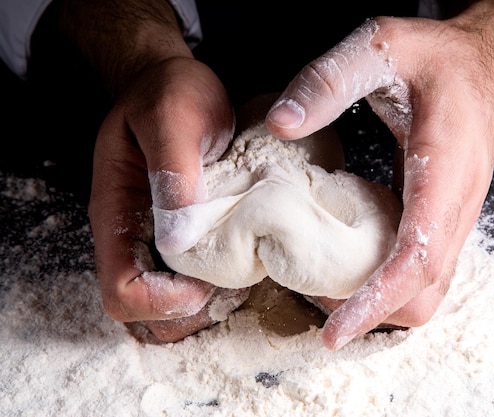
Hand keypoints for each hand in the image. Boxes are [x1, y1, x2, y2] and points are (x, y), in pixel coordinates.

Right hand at [88, 56, 248, 341]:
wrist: (174, 84)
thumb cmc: (170, 93)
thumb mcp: (173, 117)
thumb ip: (172, 171)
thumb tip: (178, 239)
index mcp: (116, 214)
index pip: (121, 292)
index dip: (161, 301)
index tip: (204, 280)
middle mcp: (133, 237)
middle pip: (148, 313)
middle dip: (192, 307)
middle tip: (235, 274)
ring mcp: (158, 239)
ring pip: (175, 304)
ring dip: (211, 298)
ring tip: (245, 263)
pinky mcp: (184, 235)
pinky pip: (196, 279)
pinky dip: (223, 280)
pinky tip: (248, 252)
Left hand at [266, 2, 493, 349]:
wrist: (484, 64)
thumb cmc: (441, 58)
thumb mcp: (382, 47)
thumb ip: (330, 80)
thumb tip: (282, 124)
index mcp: (445, 170)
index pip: (417, 257)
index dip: (376, 301)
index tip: (335, 332)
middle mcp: (458, 206)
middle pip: (424, 292)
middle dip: (371, 311)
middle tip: (314, 298)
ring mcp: (455, 217)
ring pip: (426, 290)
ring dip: (378, 302)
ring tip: (325, 286)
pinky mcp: (445, 218)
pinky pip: (421, 269)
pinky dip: (386, 282)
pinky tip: (350, 262)